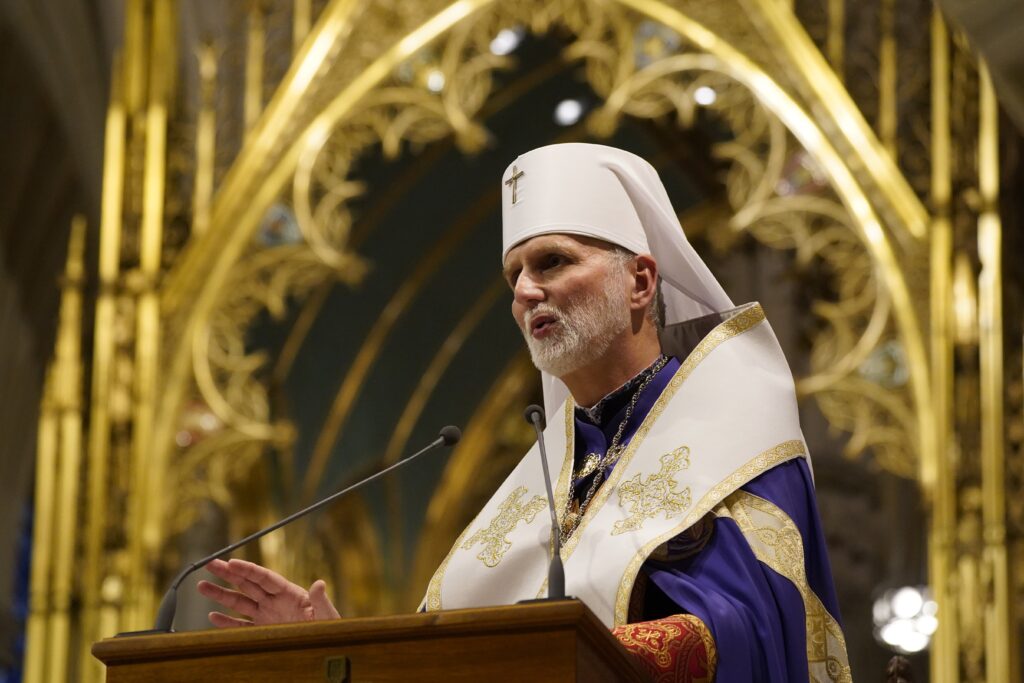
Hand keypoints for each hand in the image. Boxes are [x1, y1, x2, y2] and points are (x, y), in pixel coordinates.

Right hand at [197, 558, 339, 627]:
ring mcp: (267, 616)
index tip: (231, 562)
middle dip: (228, 574)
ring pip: (240, 603)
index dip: (248, 570)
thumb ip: (320, 600)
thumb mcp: (326, 614)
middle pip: (248, 584)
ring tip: (202, 586)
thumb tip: (319, 583)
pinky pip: (242, 626)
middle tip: (210, 563)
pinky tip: (213, 616)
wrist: (324, 645)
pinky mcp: (264, 631)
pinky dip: (227, 622)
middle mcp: (275, 601)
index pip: (264, 578)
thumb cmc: (329, 627)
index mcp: (289, 593)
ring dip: (221, 595)